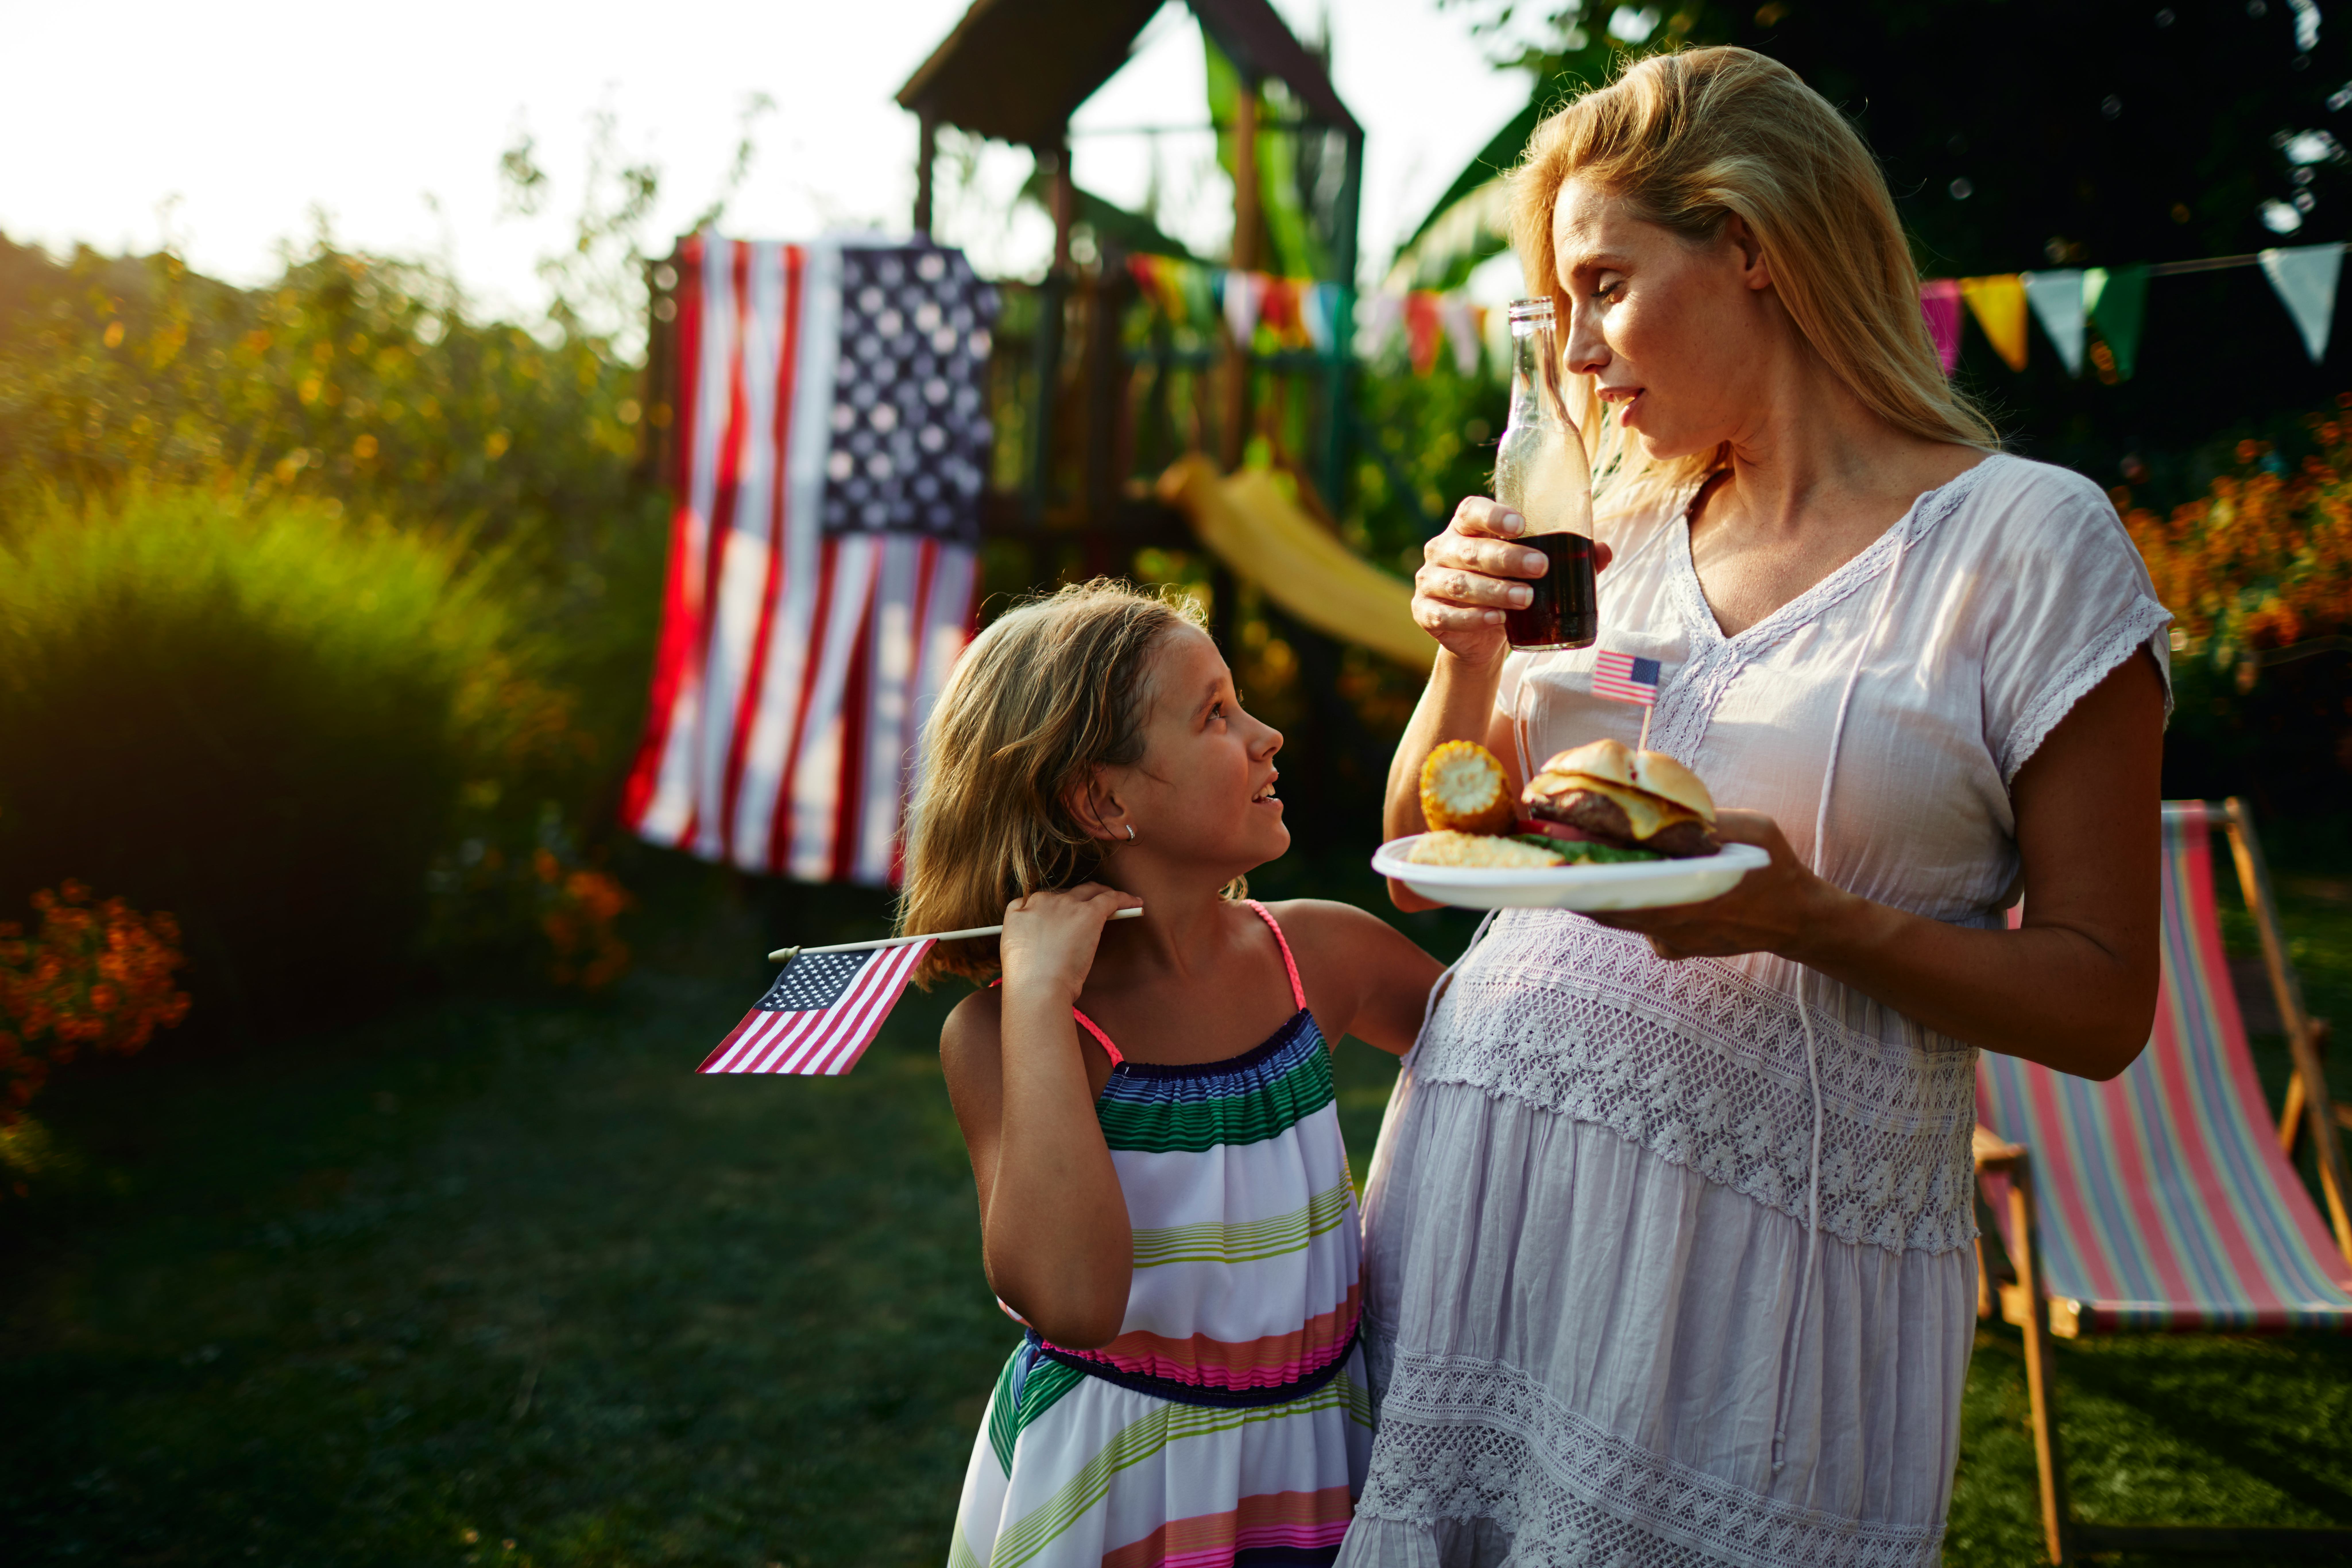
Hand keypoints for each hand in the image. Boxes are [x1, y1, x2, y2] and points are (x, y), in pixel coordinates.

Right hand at [998, 884, 1143, 1005]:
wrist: (1036, 988)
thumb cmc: (1026, 981)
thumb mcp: (1013, 952)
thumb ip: (1026, 937)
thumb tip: (1043, 942)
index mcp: (1019, 910)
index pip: (1041, 900)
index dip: (1055, 906)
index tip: (1063, 914)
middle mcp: (1042, 900)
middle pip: (1066, 893)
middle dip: (1079, 899)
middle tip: (1091, 907)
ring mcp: (1066, 905)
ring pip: (1089, 890)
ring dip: (1102, 893)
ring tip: (1116, 900)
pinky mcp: (1088, 913)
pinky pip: (1111, 898)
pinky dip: (1124, 899)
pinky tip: (1135, 903)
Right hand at [1413, 497, 1613, 666]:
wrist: (1478, 635)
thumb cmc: (1507, 586)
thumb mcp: (1532, 570)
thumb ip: (1566, 558)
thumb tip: (1603, 551)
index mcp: (1464, 528)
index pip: (1471, 511)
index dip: (1494, 515)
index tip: (1521, 525)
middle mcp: (1441, 549)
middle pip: (1470, 550)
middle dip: (1507, 559)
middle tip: (1541, 567)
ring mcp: (1429, 582)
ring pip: (1459, 584)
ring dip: (1495, 591)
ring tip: (1526, 599)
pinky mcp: (1425, 613)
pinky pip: (1446, 615)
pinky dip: (1473, 618)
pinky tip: (1497, 620)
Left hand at [1584, 811, 1849, 961]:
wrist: (1797, 919)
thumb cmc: (1776, 870)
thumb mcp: (1756, 831)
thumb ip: (1717, 821)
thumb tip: (1679, 807)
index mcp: (1689, 898)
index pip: (1621, 894)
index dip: (1586, 877)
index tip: (1560, 856)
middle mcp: (1672, 926)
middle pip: (1606, 910)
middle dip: (1578, 883)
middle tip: (1553, 855)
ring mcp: (1670, 941)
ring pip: (1618, 919)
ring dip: (1596, 893)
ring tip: (1573, 865)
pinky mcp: (1674, 949)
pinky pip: (1639, 927)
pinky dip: (1627, 906)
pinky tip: (1626, 884)